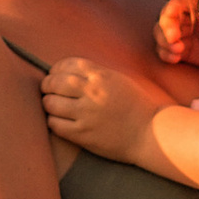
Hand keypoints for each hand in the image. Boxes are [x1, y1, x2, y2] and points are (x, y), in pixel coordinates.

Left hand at [41, 59, 160, 162]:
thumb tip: (68, 72)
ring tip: (53, 106)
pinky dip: (53, 121)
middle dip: (47, 85)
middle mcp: (92, 92)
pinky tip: (60, 121)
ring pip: (51, 103)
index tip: (55, 75)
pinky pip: (56, 124)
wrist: (151, 134)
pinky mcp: (83, 134)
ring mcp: (86, 114)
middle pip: (54, 82)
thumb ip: (96, 74)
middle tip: (48, 90)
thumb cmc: (136, 107)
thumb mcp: (119, 80)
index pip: (67, 65)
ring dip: (48, 103)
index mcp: (101, 76)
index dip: (56, 70)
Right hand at [154, 0, 198, 82]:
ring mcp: (180, 34)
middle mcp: (186, 18)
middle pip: (167, 17)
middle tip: (173, 37)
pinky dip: (167, 54)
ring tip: (179, 50)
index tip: (172, 13)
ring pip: (161, 33)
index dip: (175, 5)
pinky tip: (176, 58)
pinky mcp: (177, 50)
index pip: (183, 0)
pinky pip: (164, 50)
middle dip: (168, 28)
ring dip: (167, 42)